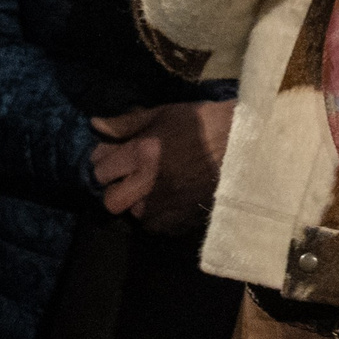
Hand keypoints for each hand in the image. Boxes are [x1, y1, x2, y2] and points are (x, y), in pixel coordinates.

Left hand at [90, 101, 231, 234]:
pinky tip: (170, 198)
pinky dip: (158, 214)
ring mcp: (165, 206)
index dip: (105, 163)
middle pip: (110, 201)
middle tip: (129, 177)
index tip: (115, 158)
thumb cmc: (203, 122)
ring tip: (153, 188)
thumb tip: (94, 125)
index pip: (100, 170)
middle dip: (115, 189)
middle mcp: (149, 183)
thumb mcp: (164, 113)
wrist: (244, 144)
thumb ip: (127, 123)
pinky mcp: (182, 220)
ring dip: (138, 202)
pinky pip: (156, 225)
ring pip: (133, 214)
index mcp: (142, 153)